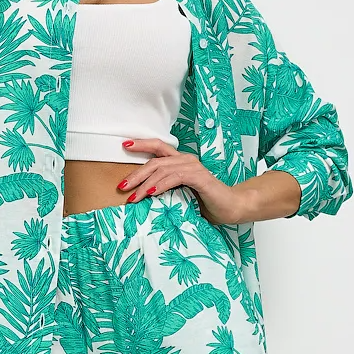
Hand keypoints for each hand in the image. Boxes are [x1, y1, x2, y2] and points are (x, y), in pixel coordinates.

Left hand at [113, 139, 249, 224]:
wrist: (230, 208)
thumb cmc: (205, 203)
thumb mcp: (179, 195)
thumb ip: (165, 190)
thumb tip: (142, 196)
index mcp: (181, 161)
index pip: (158, 148)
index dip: (142, 144)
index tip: (125, 145)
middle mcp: (186, 160)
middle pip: (155, 161)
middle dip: (136, 174)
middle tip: (122, 186)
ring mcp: (193, 167)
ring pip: (162, 170)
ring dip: (145, 184)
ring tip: (134, 197)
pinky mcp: (199, 177)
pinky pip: (175, 178)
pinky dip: (161, 185)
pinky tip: (152, 193)